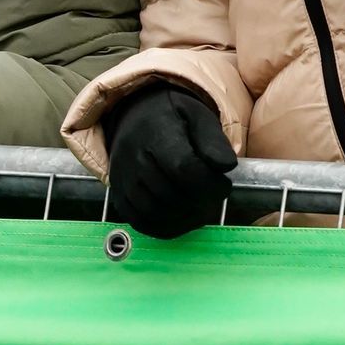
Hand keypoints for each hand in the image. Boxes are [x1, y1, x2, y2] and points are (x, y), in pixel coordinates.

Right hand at [104, 84, 237, 241]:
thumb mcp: (198, 116)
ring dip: (184, 219)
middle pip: (170, 195)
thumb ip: (213, 140)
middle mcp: (133, 158)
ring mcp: (122, 179)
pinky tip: (182, 218)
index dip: (209, 185)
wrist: (134, 117)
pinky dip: (164, 227)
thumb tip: (226, 166)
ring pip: (154, 212)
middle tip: (214, 198)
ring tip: (201, 209)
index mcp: (155, 133)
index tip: (224, 185)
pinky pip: (140, 222)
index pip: (183, 169)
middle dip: (200, 203)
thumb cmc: (173, 118)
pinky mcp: (118, 196)